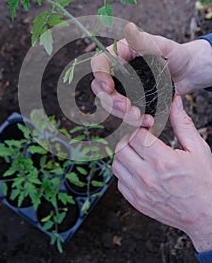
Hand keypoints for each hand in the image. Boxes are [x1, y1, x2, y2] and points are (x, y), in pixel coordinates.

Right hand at [91, 23, 211, 121]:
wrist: (188, 72)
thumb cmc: (175, 54)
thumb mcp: (161, 46)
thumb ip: (143, 41)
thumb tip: (129, 27)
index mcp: (119, 55)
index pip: (99, 64)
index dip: (99, 76)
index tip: (108, 88)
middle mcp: (117, 72)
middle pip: (101, 89)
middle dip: (112, 101)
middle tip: (128, 108)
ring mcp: (123, 89)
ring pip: (111, 104)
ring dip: (122, 114)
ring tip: (141, 118)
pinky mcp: (132, 102)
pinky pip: (124, 114)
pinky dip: (133, 121)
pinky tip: (147, 121)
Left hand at [112, 96, 211, 252]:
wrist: (206, 215)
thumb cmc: (204, 182)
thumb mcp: (197, 149)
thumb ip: (182, 123)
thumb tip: (174, 102)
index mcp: (162, 160)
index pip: (134, 134)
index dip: (137, 126)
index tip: (145, 126)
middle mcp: (147, 176)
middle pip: (121, 147)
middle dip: (128, 137)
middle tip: (140, 137)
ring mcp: (139, 191)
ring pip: (116, 164)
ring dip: (124, 154)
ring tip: (138, 152)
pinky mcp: (136, 201)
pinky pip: (119, 182)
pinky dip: (124, 172)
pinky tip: (138, 169)